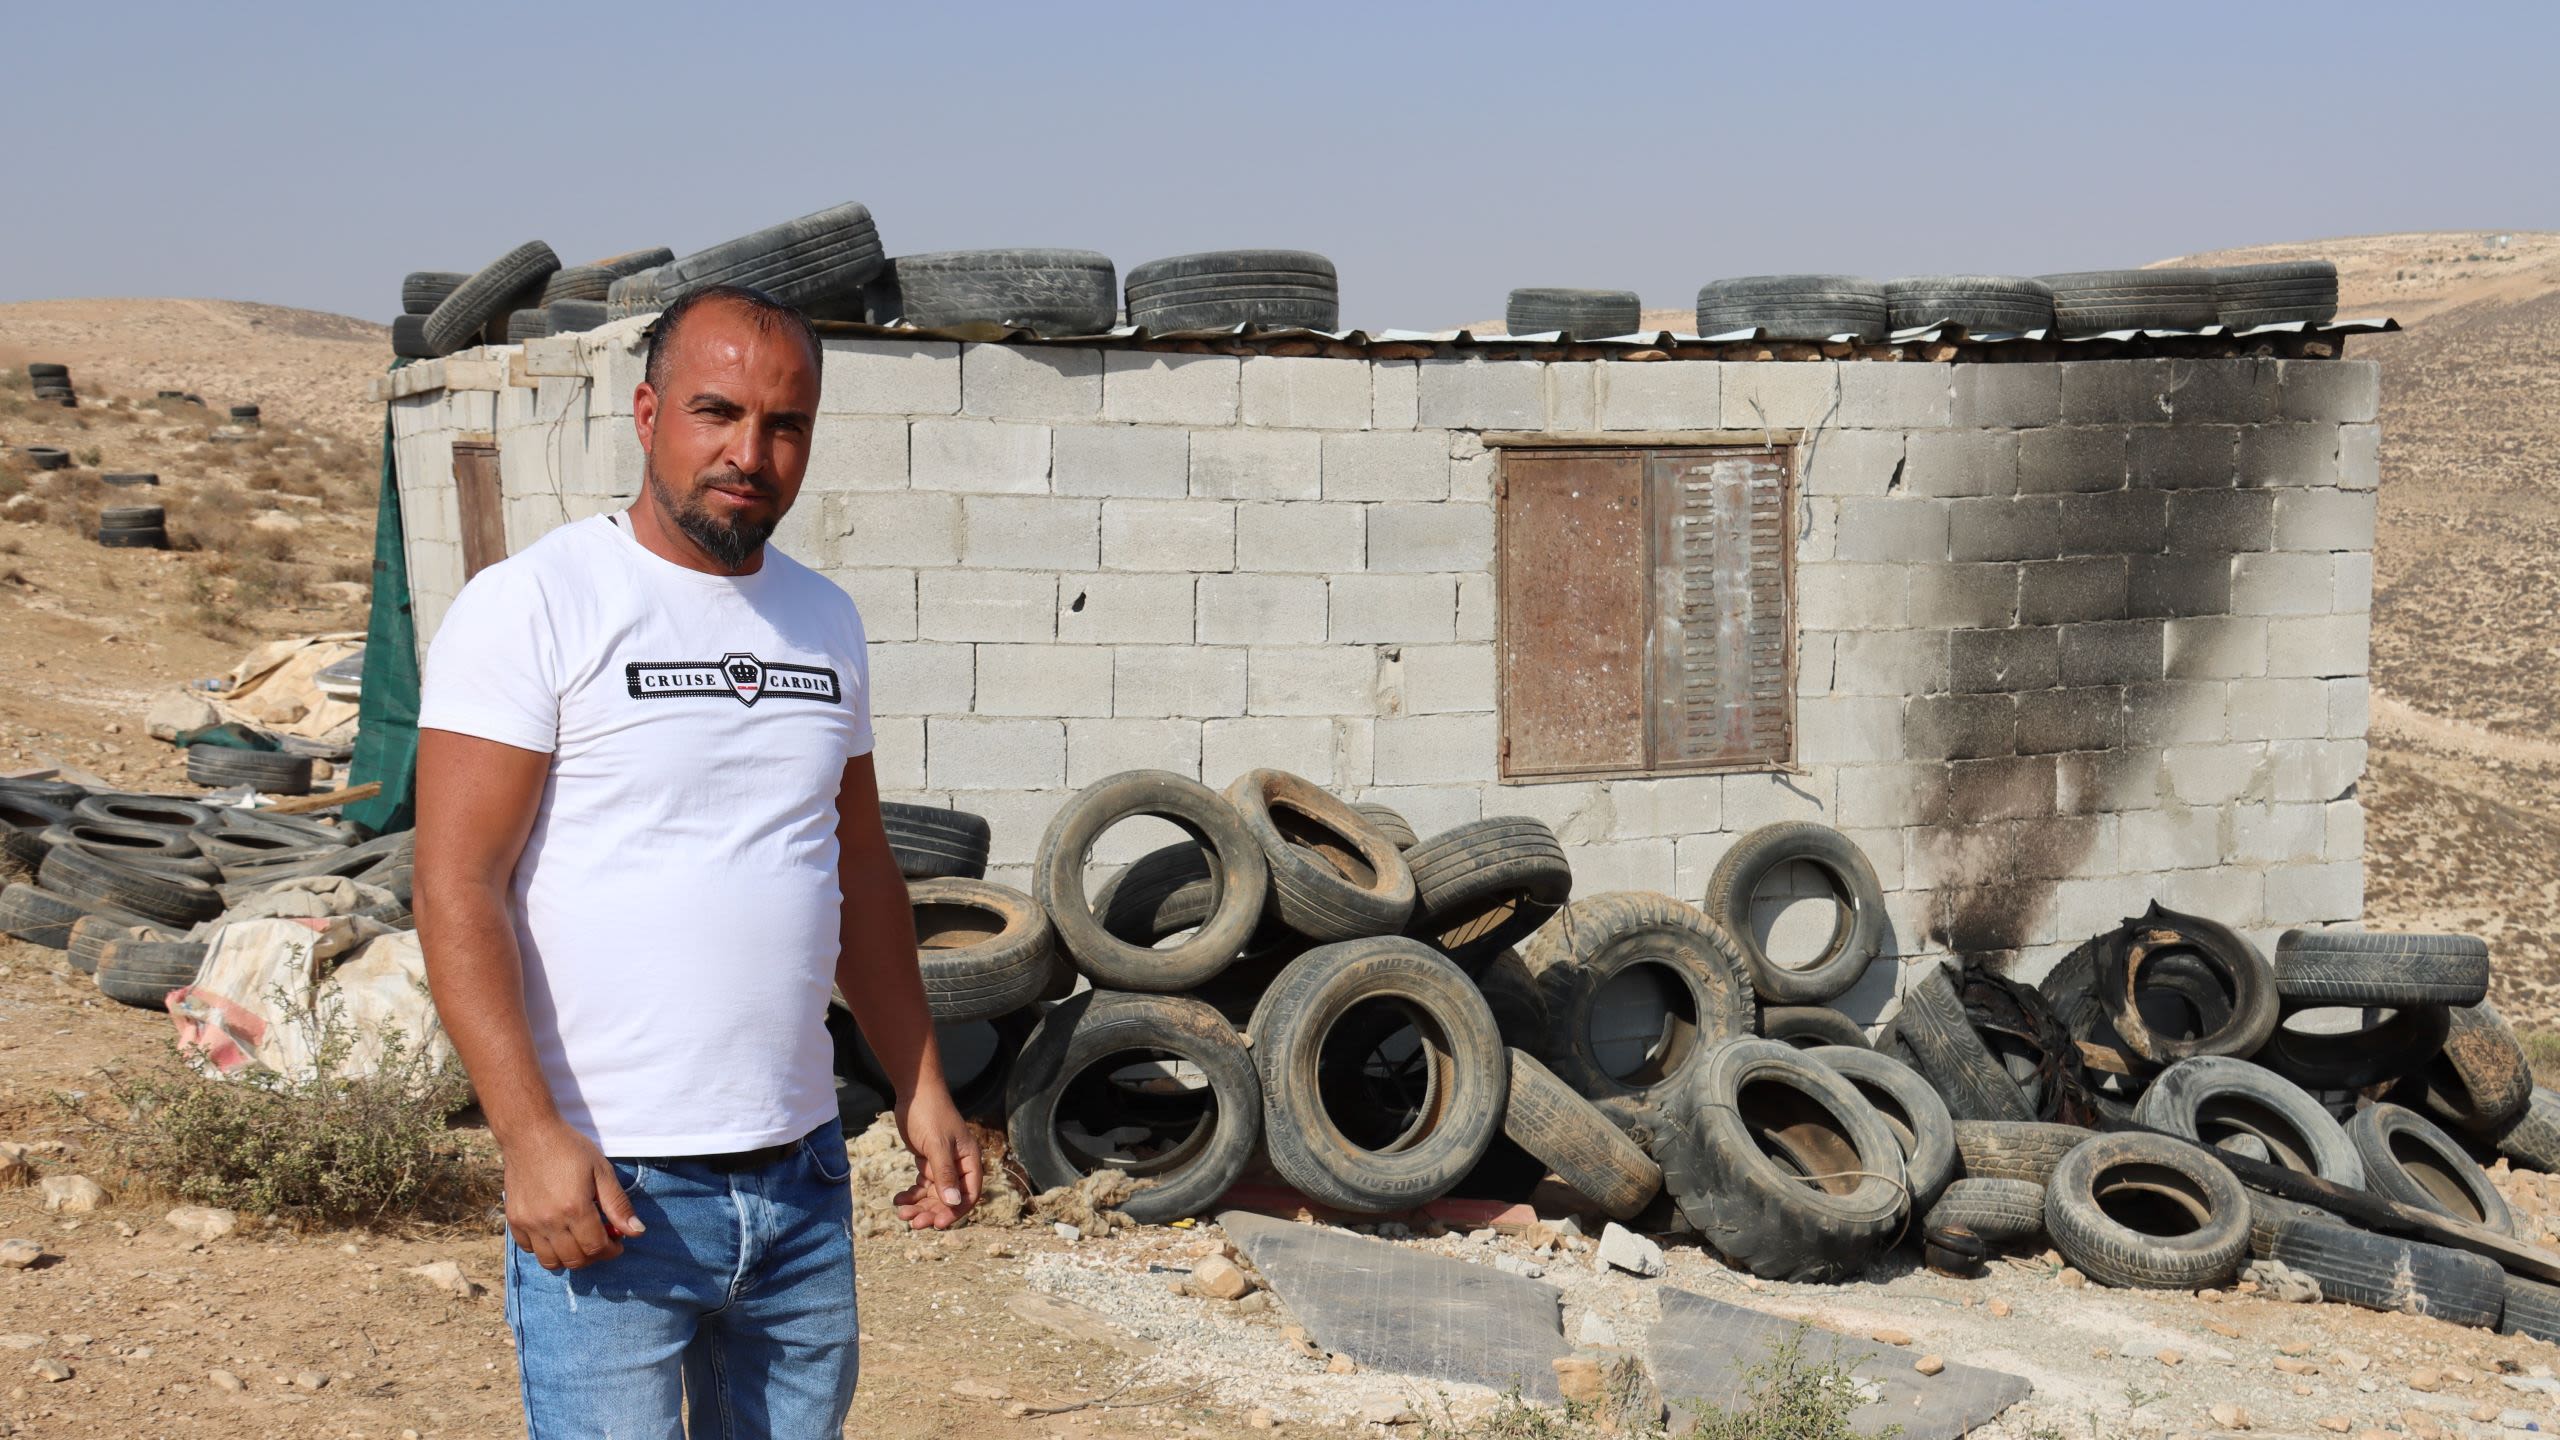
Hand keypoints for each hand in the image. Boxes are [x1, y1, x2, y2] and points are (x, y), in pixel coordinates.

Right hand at [502, 1120, 643, 1269]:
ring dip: (569, 1258)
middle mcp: (549, 1221)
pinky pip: (529, 1250)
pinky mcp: (514, 1220)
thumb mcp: (602, 1171)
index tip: (618, 1242)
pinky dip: (545, 1249)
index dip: (611, 1250)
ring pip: (550, 1261)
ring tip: (579, 1242)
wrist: (530, 1134)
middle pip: (575, 1260)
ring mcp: (528, 1223)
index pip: (596, 1247)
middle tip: (601, 1242)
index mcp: (575, 1208)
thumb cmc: (570, 1148)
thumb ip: (618, 1205)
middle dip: (594, 1257)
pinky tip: (556, 1234)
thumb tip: (637, 1231)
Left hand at [892, 1084, 982, 1230]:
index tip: (937, 1224)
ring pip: (934, 1194)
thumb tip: (953, 1202)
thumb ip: (945, 1174)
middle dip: (932, 1211)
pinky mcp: (927, 1162)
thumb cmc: (930, 1114)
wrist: (915, 1092)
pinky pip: (922, 1186)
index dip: (955, 1211)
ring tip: (902, 1214)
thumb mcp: (937, 1145)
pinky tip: (898, 1199)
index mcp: (969, 1161)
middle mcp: (959, 1165)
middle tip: (914, 1223)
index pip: (969, 1194)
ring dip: (920, 1206)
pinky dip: (911, 1195)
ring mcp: (942, 1165)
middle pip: (949, 1198)